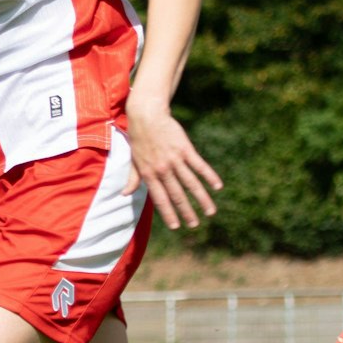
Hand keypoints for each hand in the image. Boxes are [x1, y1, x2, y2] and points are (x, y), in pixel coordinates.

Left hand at [122, 103, 221, 230]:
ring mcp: (174, 159)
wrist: (147, 115)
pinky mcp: (185, 149)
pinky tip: (217, 186)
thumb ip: (132, 179)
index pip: (160, 199)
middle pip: (177, 195)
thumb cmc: (139, 138)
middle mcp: (162, 169)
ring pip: (191, 183)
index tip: (176, 226)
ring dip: (202, 199)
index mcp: (148, 174)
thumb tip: (124, 194)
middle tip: (194, 225)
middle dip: (187, 212)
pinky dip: (209, 176)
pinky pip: (199, 166)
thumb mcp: (133, 160)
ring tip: (210, 212)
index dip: (168, 214)